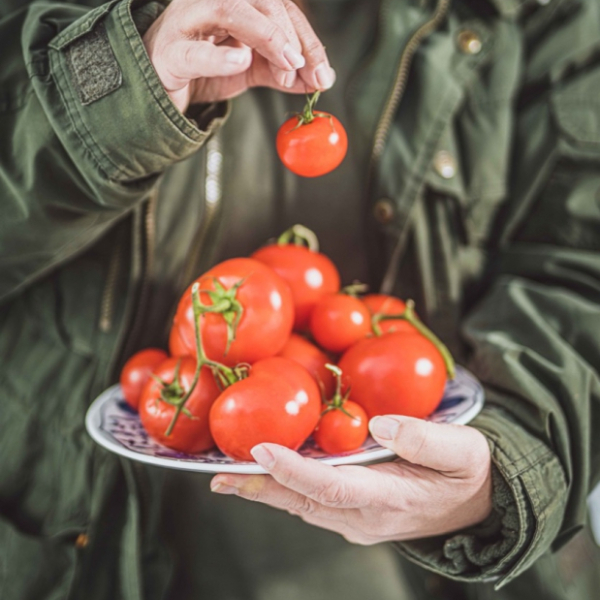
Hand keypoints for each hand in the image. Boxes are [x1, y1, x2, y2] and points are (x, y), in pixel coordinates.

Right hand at [143, 0, 334, 111]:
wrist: (155, 89)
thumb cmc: (199, 70)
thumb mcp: (250, 69)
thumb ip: (281, 72)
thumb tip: (320, 79)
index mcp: (235, 4)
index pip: (280, 9)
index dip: (307, 40)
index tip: (323, 74)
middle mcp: (211, 2)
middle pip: (260, 2)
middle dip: (289, 37)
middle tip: (302, 70)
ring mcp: (187, 22)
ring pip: (230, 11)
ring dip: (266, 37)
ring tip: (286, 64)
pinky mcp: (170, 52)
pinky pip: (194, 51)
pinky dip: (220, 56)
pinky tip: (242, 60)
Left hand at [211, 416, 492, 543]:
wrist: (478, 503)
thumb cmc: (469, 471)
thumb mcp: (463, 449)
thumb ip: (423, 438)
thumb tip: (377, 426)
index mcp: (392, 499)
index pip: (333, 488)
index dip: (295, 472)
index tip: (262, 451)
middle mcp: (367, 516)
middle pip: (305, 502)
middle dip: (261, 488)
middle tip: (220, 476)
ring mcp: (359, 519)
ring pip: (303, 505)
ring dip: (266, 490)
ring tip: (228, 476)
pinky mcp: (355, 513)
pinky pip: (313, 503)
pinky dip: (285, 488)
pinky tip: (266, 475)